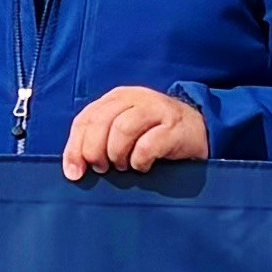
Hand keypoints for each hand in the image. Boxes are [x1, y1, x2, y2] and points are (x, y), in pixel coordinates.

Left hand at [59, 87, 207, 181]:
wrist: (198, 130)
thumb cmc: (153, 135)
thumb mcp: (123, 131)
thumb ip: (98, 141)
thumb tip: (73, 168)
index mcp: (117, 98)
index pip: (85, 119)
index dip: (75, 147)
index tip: (74, 172)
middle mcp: (135, 98)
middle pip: (100, 122)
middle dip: (94, 151)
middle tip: (102, 169)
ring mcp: (156, 110)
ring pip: (122, 128)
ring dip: (117, 154)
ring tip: (123, 166)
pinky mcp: (174, 127)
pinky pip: (148, 145)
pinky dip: (139, 160)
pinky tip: (143, 166)